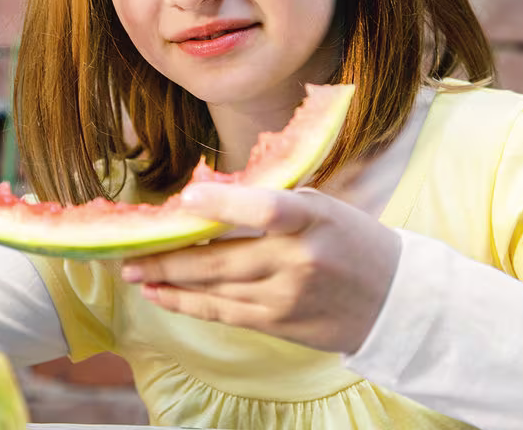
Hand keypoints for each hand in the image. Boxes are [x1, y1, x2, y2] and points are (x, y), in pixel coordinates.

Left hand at [121, 183, 400, 354]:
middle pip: (221, 260)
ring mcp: (286, 297)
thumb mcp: (322, 207)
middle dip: (167, 258)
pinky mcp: (279, 323)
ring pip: (214, 290)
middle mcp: (298, 261)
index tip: (186, 198)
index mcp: (312, 220)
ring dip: (169, 282)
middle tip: (128, 254)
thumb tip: (208, 198)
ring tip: (134, 274)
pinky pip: (224, 313)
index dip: (225, 202)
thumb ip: (272, 202)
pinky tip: (162, 295)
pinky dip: (188, 304)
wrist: (394, 300)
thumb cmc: (350, 241)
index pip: (267, 209)